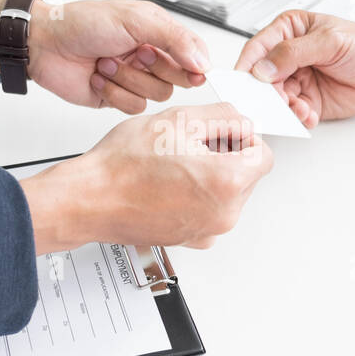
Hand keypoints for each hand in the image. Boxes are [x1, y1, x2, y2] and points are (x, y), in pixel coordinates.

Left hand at [0, 0, 208, 110]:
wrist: (44, 43)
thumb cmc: (84, 23)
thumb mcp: (136, 20)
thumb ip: (174, 39)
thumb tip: (204, 62)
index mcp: (156, 33)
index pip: (192, 54)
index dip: (194, 65)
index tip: (194, 71)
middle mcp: (148, 57)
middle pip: (177, 79)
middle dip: (156, 69)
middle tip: (137, 54)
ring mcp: (132, 79)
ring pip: (155, 95)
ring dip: (128, 79)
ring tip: (105, 62)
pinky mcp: (115, 97)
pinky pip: (133, 107)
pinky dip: (114, 92)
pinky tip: (97, 77)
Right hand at [19, 103, 273, 252]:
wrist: (90, 199)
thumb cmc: (124, 165)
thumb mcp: (179, 119)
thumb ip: (224, 116)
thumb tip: (241, 122)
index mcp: (228, 181)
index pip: (264, 155)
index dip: (243, 137)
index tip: (221, 134)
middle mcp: (224, 213)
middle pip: (248, 176)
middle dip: (227, 156)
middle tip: (190, 145)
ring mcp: (208, 231)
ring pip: (228, 194)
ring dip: (211, 176)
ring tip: (174, 164)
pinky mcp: (192, 240)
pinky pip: (209, 212)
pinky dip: (197, 198)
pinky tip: (169, 184)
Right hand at [234, 5, 354, 126]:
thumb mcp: (330, 41)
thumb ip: (294, 52)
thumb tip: (263, 67)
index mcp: (289, 31)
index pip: (258, 48)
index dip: (247, 65)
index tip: (243, 82)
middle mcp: (288, 57)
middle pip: (261, 78)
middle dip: (265, 93)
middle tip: (274, 101)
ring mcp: (297, 80)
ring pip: (275, 98)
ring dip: (284, 107)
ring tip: (301, 108)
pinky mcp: (307, 101)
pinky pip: (292, 114)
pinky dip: (297, 118)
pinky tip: (309, 115)